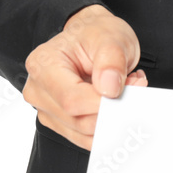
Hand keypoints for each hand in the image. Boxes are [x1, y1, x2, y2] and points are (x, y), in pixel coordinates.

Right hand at [22, 4, 147, 149]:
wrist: (91, 37)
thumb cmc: (96, 34)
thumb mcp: (110, 35)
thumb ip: (111, 59)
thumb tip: (109, 89)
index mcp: (43, 64)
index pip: (72, 99)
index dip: (103, 102)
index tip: (131, 87)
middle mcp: (38, 90)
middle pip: (77, 120)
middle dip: (112, 108)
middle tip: (134, 83)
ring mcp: (47, 110)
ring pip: (84, 134)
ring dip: (112, 116)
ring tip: (125, 87)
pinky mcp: (59, 123)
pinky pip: (86, 138)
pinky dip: (107, 124)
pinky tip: (115, 100)